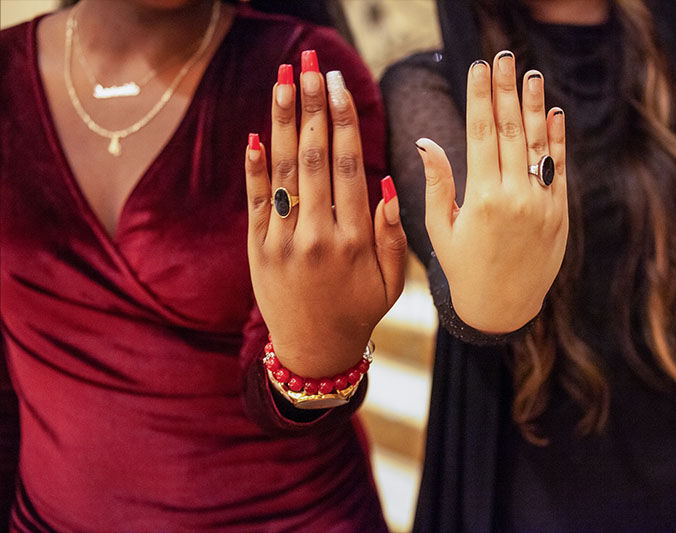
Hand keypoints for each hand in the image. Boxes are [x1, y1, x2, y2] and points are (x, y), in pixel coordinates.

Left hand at [245, 55, 406, 377]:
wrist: (312, 349)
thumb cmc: (359, 309)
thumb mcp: (391, 280)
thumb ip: (392, 233)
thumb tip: (389, 182)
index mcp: (353, 240)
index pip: (346, 167)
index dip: (342, 121)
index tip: (337, 85)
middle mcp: (316, 236)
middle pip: (312, 159)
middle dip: (311, 107)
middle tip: (309, 65)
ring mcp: (282, 242)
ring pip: (282, 172)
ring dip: (282, 123)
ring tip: (283, 81)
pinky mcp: (258, 249)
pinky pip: (255, 200)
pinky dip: (254, 166)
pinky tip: (256, 132)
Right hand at [417, 51, 567, 333]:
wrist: (503, 308)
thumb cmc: (463, 268)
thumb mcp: (441, 229)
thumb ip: (437, 184)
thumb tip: (426, 142)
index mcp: (481, 199)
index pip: (480, 133)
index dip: (480, 96)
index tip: (477, 67)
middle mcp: (514, 197)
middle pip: (510, 130)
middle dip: (506, 89)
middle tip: (503, 57)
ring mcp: (542, 204)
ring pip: (538, 144)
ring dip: (534, 106)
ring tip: (532, 74)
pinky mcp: (560, 213)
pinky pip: (560, 169)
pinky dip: (557, 140)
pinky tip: (554, 113)